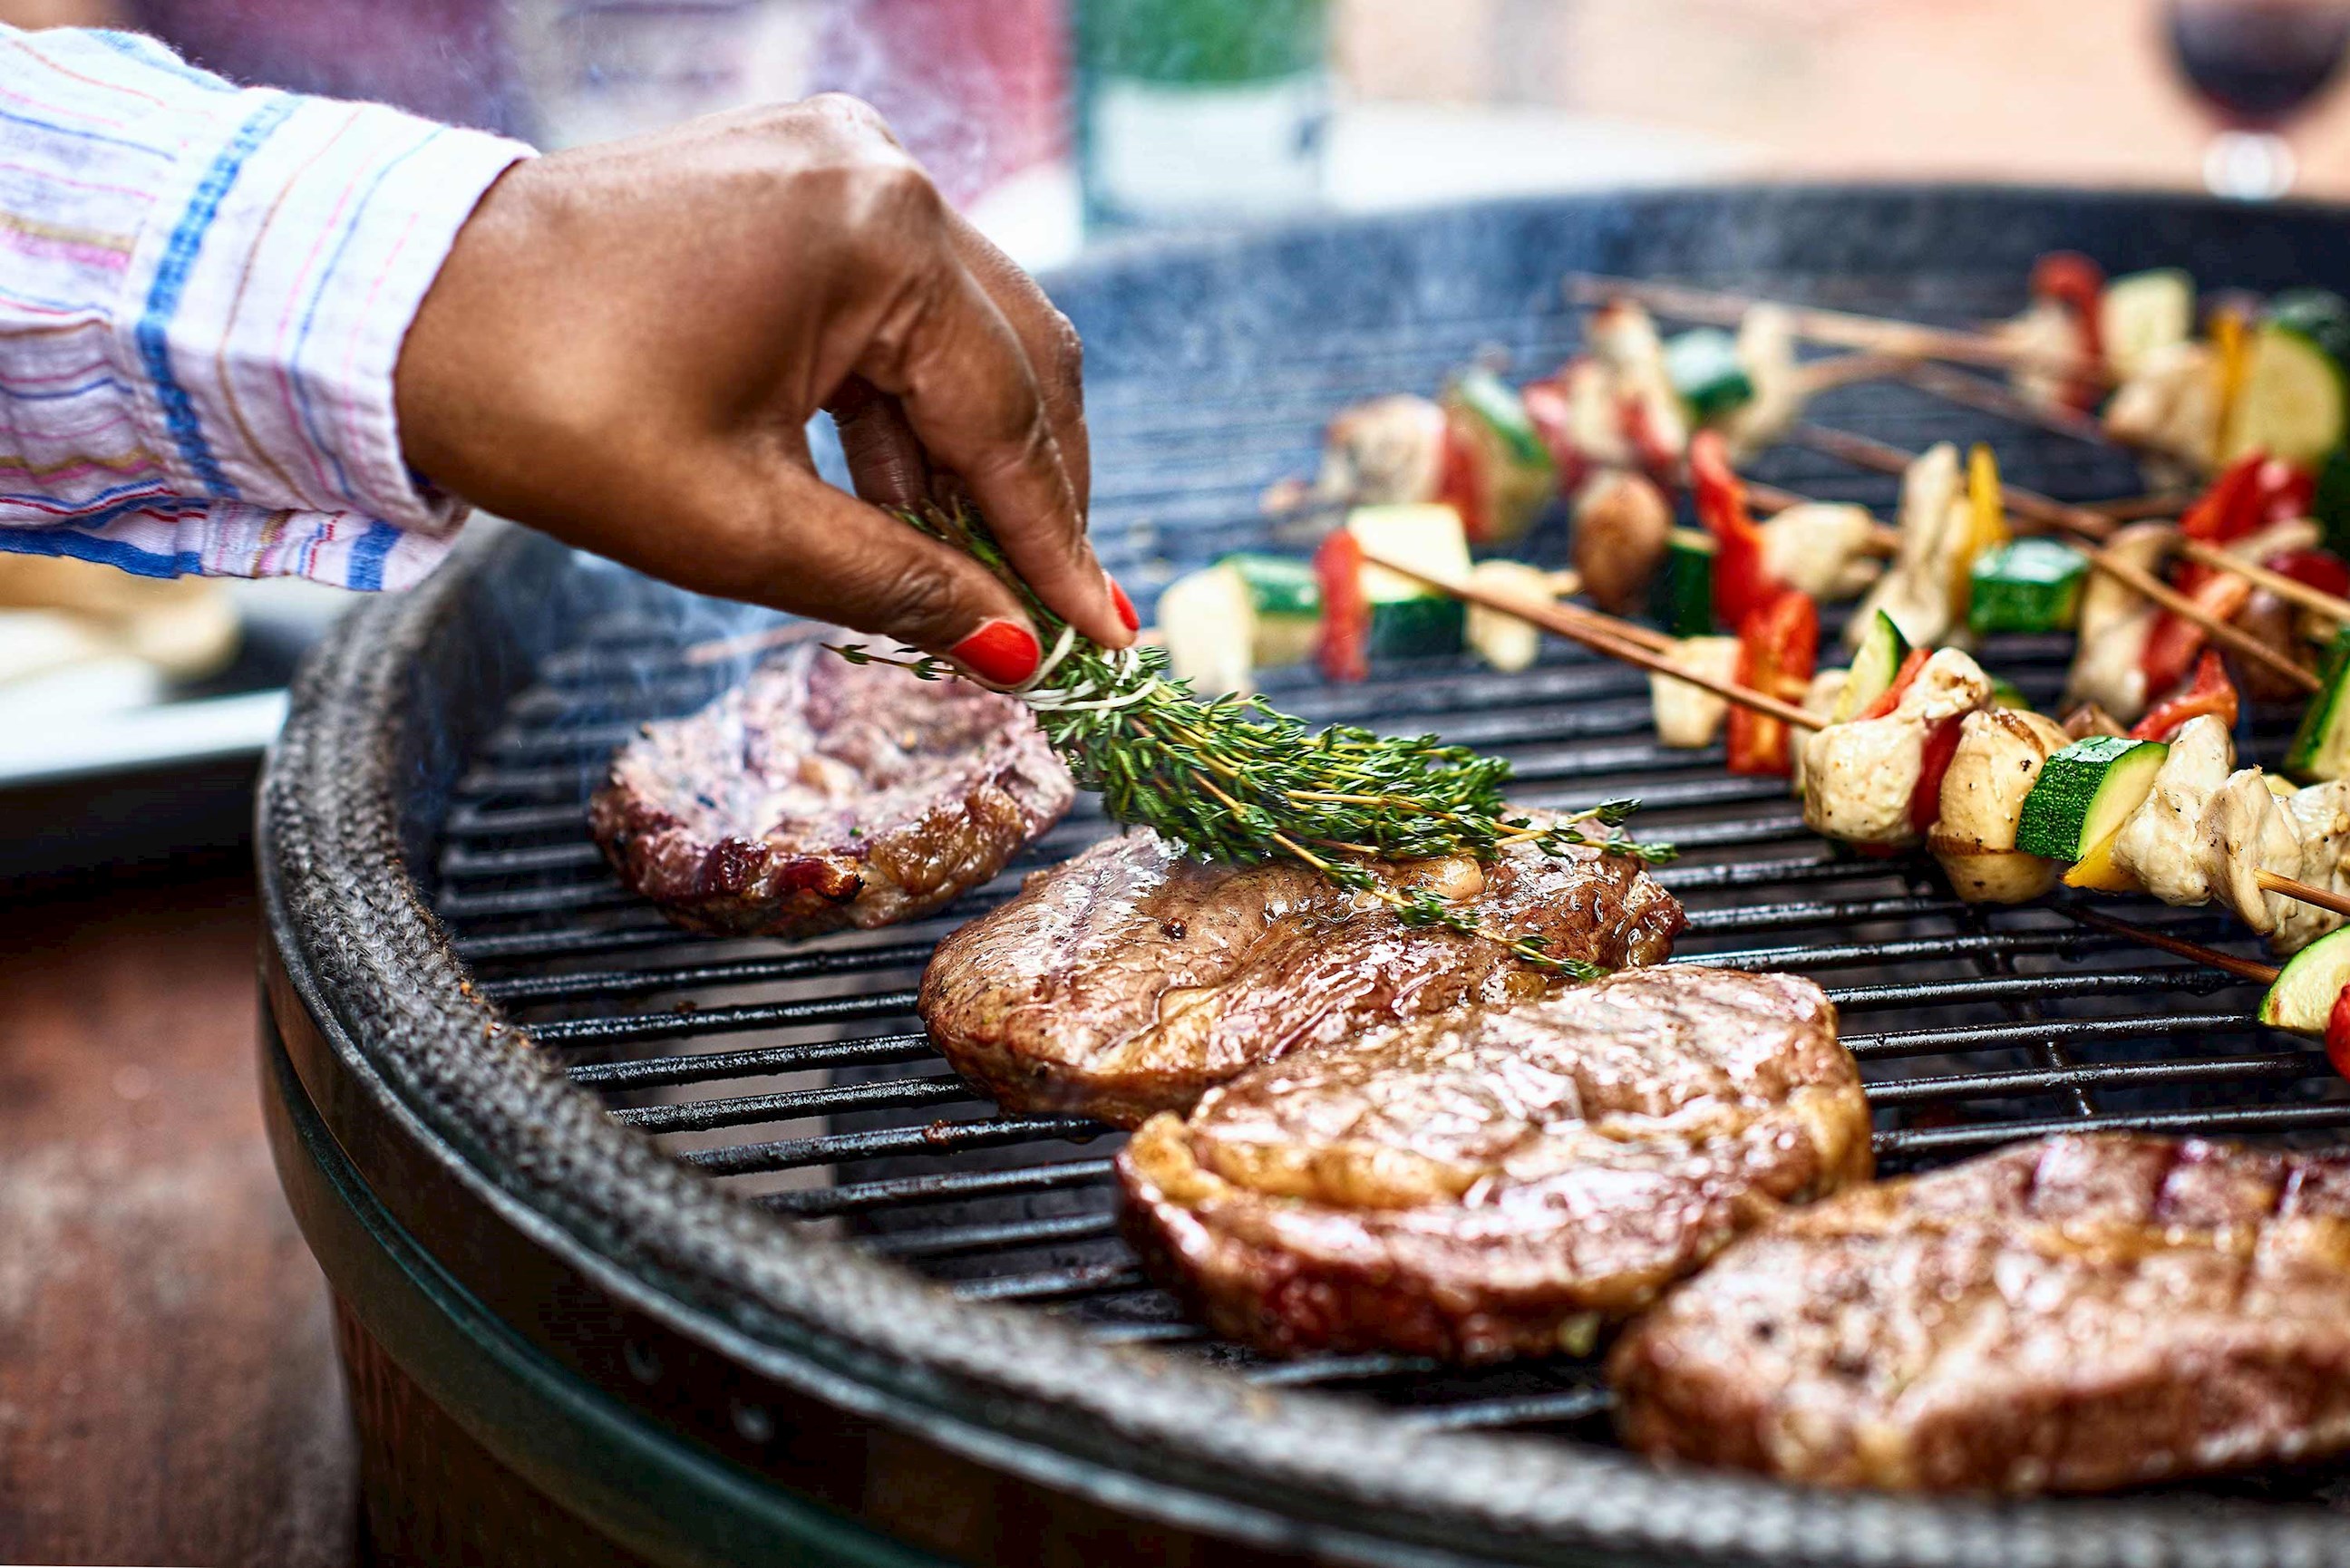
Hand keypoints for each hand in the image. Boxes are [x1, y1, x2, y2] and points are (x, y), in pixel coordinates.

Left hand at [393, 95, 1130, 681]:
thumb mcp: (736, 525)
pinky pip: (895, 309)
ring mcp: (839, 166)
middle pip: (1020, 359)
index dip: (1059, 545)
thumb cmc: (549, 407)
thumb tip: (1014, 651)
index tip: (1106, 636)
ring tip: (976, 581)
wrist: (397, 312)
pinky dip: (907, 411)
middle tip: (1059, 614)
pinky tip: (907, 506)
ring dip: (971, 462)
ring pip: (964, 337)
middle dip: (1038, 497)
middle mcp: (881, 174)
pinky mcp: (796, 184)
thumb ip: (896, 586)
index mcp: (879, 236)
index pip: (1010, 417)